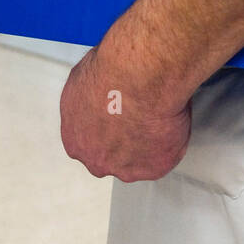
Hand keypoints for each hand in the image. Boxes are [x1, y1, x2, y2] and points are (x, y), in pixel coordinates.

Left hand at [60, 44, 190, 182]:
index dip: (104, 129)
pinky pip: (163, 157)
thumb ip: (86, 99)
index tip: (115, 116)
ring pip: (137, 159)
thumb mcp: (81, 80)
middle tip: (136, 116)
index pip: (87, 143)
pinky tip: (167, 121)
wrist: (139, 78)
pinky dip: (168, 142)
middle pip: (110, 157)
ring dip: (145, 142)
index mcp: (75, 140)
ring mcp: (125, 167)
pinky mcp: (153, 168)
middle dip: (123, 140)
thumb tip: (94, 93)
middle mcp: (96, 159)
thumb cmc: (111, 75)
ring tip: (154, 114)